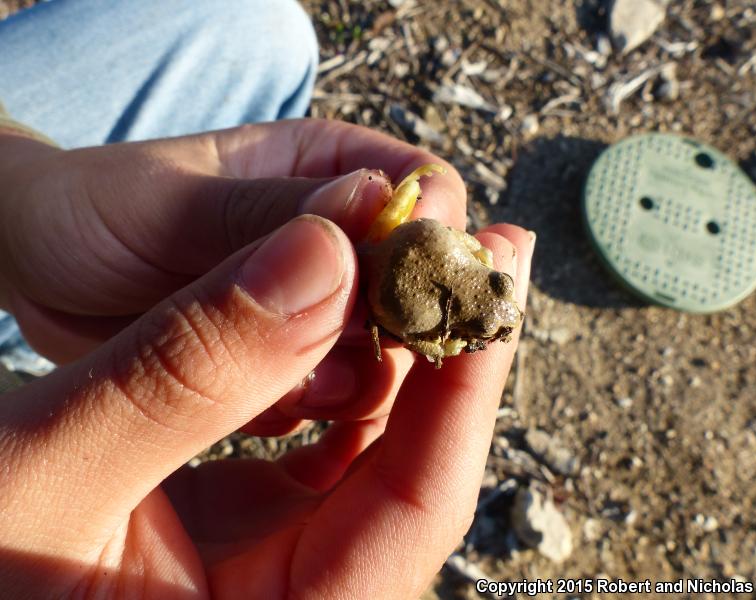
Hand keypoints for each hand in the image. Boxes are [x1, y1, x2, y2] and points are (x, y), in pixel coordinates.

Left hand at [0, 119, 466, 363]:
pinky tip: (262, 408)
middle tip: (343, 348)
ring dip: (355, 375)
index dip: (430, 232)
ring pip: (387, 348)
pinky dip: (313, 410)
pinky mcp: (295, 365)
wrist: (45, 273)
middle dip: (397, 321)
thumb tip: (375, 208)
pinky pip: (337, 397)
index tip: (405, 277)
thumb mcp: (173, 204)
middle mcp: (338, 241)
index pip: (423, 189)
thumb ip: (267, 214)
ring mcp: (320, 308)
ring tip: (289, 383)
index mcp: (328, 171)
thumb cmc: (99, 210)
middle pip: (418, 281)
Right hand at [0, 212, 532, 597]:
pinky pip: (321, 452)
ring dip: (400, 357)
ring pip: (372, 458)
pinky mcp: (243, 533)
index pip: (411, 514)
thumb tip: (326, 253)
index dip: (461, 390)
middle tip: (483, 253)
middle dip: (448, 359)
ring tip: (430, 265)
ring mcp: (269, 573)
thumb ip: (187, 368)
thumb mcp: (44, 463)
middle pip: (408, 480)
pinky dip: (339, 374)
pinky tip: (353, 310)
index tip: (490, 277)